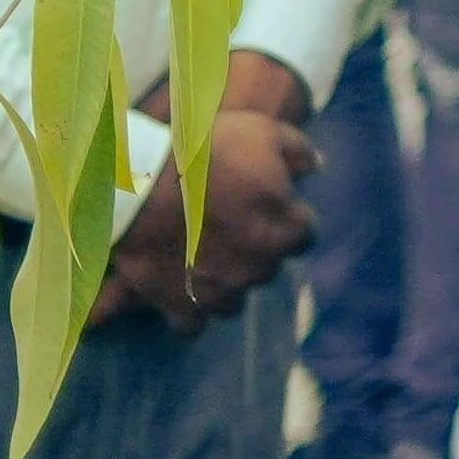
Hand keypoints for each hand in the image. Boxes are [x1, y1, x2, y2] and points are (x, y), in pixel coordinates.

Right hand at [88, 51, 313, 335]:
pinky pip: (191, 325)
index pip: (302, 236)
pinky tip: (179, 294)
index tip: (267, 207)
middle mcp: (259, 269)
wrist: (143, 182)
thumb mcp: (264, 134)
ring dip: (225, 285)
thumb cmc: (207, 153)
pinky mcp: (178, 305)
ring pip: (234, 301)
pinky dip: (187, 313)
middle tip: (229, 227)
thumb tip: (316, 167)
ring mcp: (219, 291)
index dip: (286, 220)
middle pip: (267, 267)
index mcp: (286, 232)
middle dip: (254, 251)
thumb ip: (298, 153)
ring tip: (205, 262)